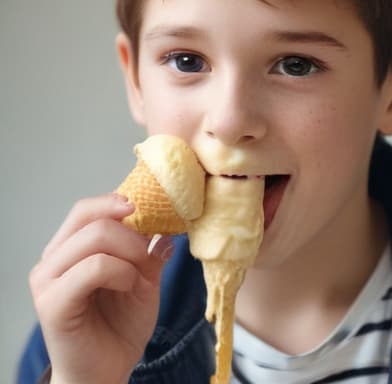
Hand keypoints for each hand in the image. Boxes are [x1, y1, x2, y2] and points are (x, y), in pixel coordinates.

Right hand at [29, 193, 171, 383]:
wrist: (107, 372)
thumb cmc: (121, 325)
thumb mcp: (144, 280)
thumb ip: (149, 251)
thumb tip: (166, 228)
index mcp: (69, 248)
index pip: (87, 209)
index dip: (117, 202)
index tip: (147, 209)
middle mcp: (53, 259)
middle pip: (92, 217)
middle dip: (131, 230)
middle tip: (148, 251)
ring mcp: (48, 280)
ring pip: (96, 237)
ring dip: (130, 252)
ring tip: (139, 276)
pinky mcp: (52, 303)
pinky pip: (94, 267)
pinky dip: (121, 271)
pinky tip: (129, 286)